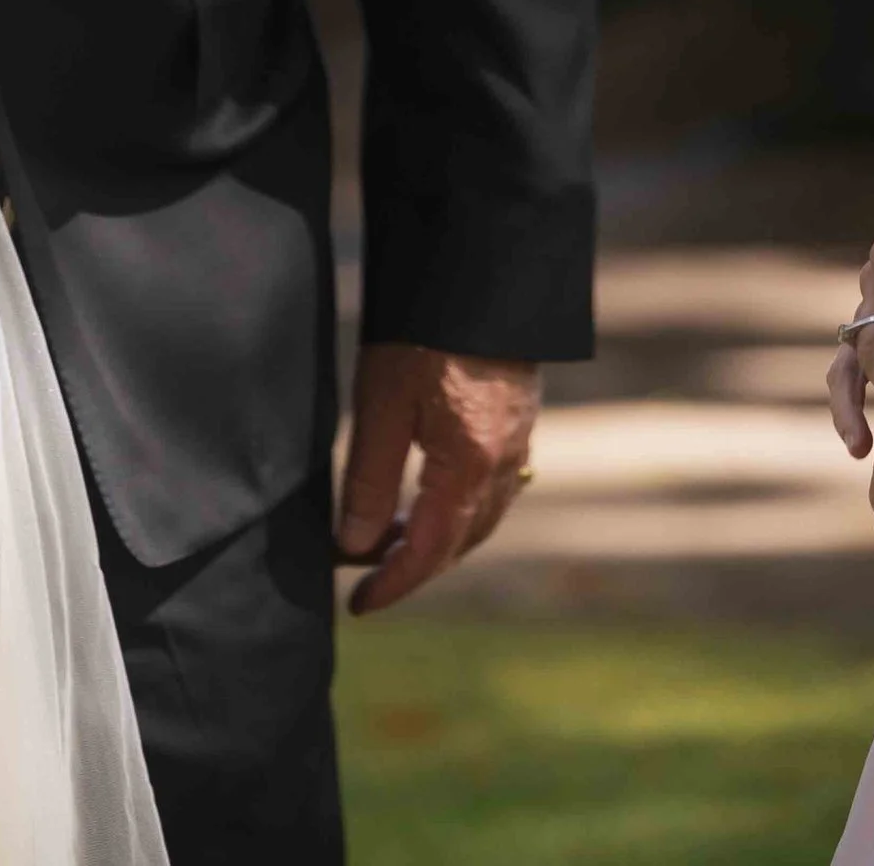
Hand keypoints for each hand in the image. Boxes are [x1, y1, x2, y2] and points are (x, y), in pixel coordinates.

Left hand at [335, 345, 540, 615]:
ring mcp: (518, 442)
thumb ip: (370, 481)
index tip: (359, 605)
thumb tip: (354, 547)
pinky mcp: (519, 417)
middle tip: (367, 575)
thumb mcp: (383, 405)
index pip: (430, 551)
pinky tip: (432, 495)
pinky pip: (493, 487)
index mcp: (470, 468)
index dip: (392, 584)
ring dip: (439, 540)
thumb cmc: (424, 332)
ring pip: (481, 517)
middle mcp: (504, 464)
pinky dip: (460, 508)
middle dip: (415, 566)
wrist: (482, 269)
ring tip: (391, 541)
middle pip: (460, 542)